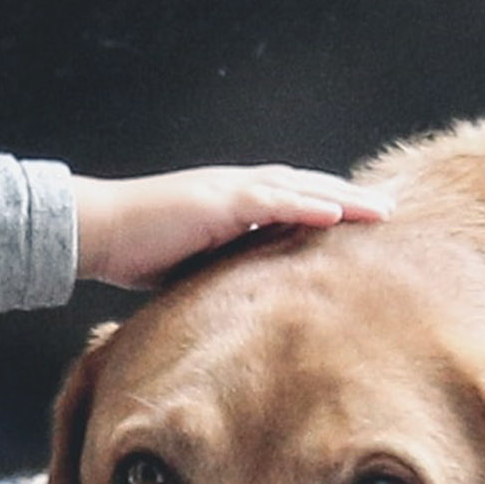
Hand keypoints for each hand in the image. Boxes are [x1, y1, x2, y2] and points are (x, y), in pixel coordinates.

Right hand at [72, 166, 390, 289]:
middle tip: (388, 206)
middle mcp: (234, 189)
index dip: (325, 205)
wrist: (96, 230)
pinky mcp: (218, 201)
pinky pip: (273, 200)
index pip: (288, 198)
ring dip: (342, 197)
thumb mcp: (186, 262)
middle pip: (304, 186)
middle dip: (348, 196)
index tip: (359, 216)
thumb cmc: (131, 249)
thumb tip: (242, 297)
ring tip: (381, 209)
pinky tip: (338, 211)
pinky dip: (307, 204)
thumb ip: (218, 270)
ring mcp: (227, 191)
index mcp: (228, 203)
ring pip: (298, 188)